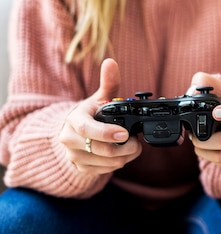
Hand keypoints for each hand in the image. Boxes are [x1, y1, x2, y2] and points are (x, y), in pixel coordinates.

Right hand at [58, 58, 141, 174]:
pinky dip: (118, 164)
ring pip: (107, 163)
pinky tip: (121, 154)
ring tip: (132, 147)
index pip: (88, 130)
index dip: (107, 133)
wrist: (73, 133)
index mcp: (73, 120)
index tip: (125, 133)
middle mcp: (69, 139)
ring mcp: (74, 156)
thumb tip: (111, 63)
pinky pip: (105, 171)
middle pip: (103, 150)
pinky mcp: (80, 168)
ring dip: (126, 157)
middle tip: (137, 142)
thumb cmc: (90, 114)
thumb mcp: (99, 98)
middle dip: (127, 147)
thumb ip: (108, 82)